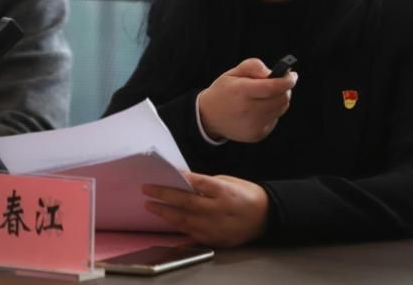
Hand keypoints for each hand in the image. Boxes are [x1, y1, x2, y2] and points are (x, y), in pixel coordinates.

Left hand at [143, 172, 269, 247]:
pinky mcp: (214, 239)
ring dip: (166, 213)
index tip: (164, 174)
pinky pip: (191, 232)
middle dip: (163, 195)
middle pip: (185, 202)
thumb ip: (207, 183)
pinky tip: (168, 221)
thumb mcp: (228, 181)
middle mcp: (217, 209)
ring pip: (184, 220)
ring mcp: (214, 226)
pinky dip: (178, 226)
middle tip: (147, 190)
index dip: (178, 178)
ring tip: (152, 206)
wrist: (265, 216)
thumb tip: (186, 182)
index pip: (195, 182)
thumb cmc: (246, 195)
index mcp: (223, 190)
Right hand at [199, 58, 297, 141]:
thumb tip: (272, 72)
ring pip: (281, 109)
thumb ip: (253, 66)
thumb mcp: (233, 72)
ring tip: (268, 95)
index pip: (272, 87)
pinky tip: (260, 108)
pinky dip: (272, 111)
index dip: (287, 80)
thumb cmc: (223, 92)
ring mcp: (253, 125)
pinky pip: (274, 119)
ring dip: (280, 100)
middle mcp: (248, 110)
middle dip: (286, 89)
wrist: (209, 117)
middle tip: (281, 83)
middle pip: (281, 99)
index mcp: (241, 91)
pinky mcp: (257, 135)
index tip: (292, 75)